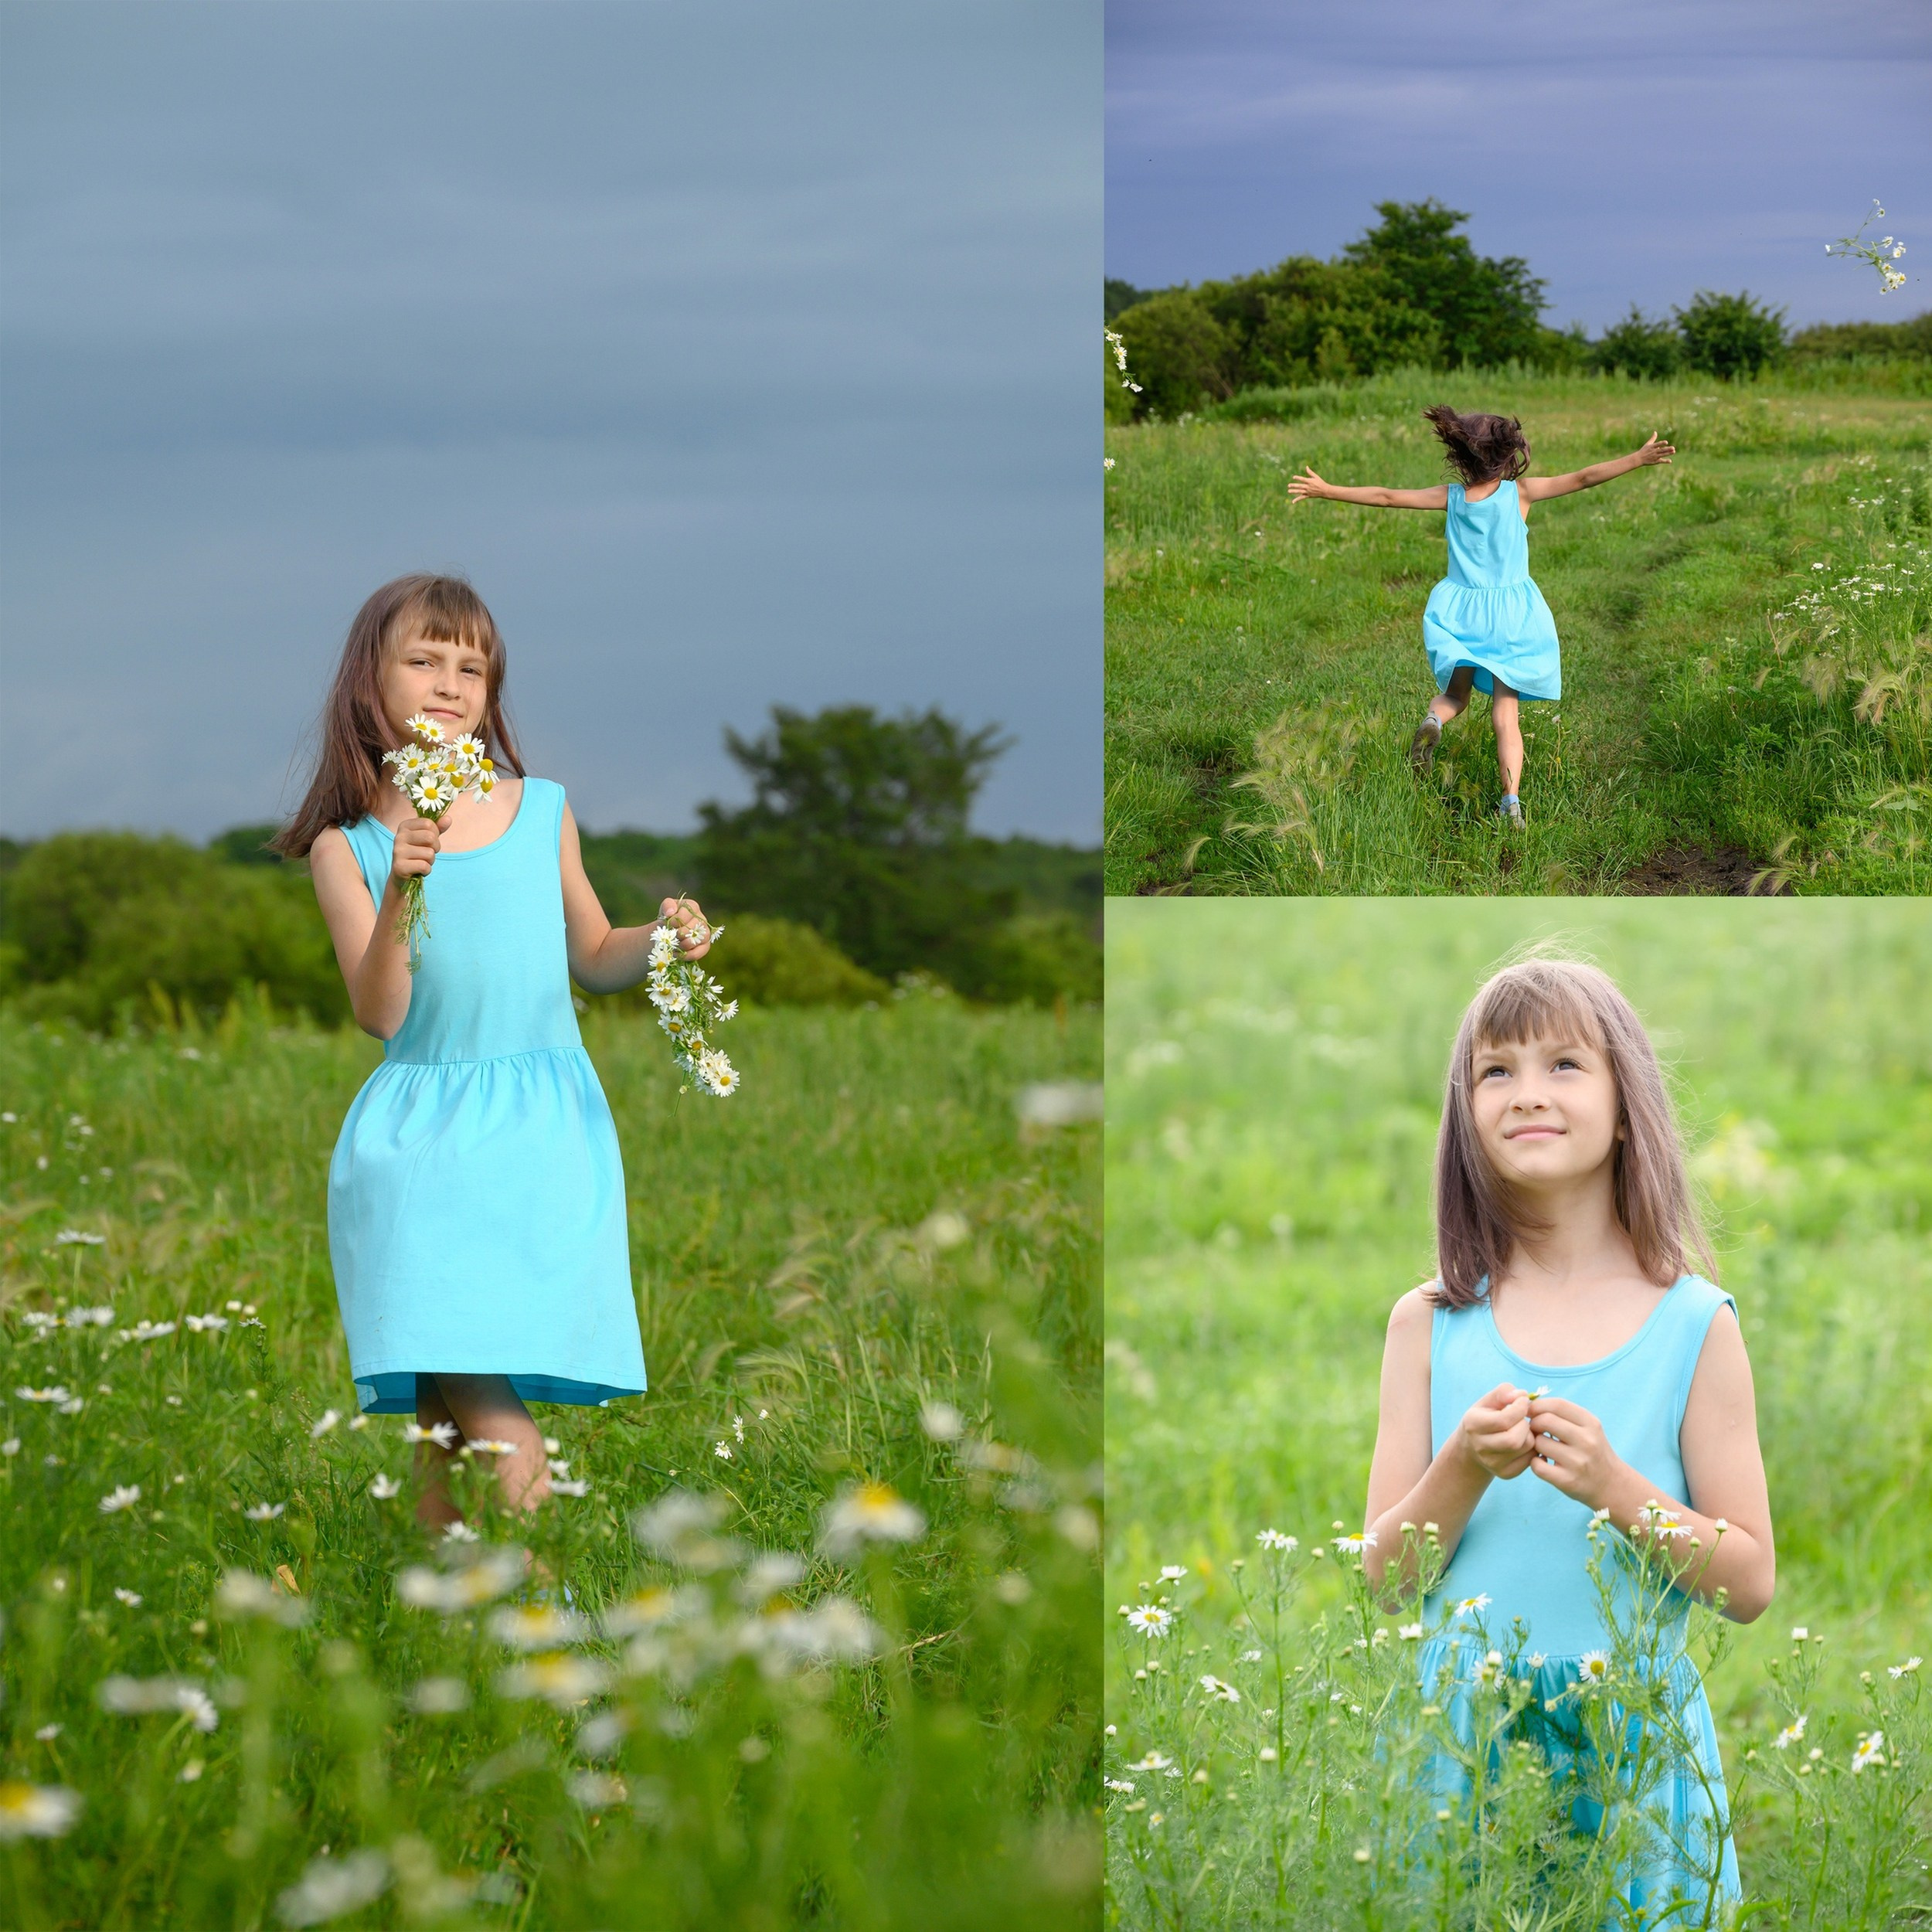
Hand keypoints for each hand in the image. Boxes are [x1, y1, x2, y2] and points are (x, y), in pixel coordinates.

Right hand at [391, 816, 440, 881]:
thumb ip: (438, 828)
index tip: (427, 841)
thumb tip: (448, 818)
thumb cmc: (417, 854)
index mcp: (405, 826)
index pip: (429, 824)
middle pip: (430, 837)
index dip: (435, 834)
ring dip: (430, 861)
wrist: (402, 875)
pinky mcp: (399, 866)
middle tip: (426, 853)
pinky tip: (418, 870)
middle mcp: (399, 836)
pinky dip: (426, 870)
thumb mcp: (428, 839)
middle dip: (435, 848)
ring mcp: (398, 851)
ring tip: (421, 862)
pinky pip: (424, 866)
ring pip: (429, 853)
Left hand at [658, 896, 712, 961]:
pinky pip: (698, 953)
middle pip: (693, 927)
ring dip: (683, 944)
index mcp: (693, 907)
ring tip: (674, 945)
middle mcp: (702, 919)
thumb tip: (670, 912)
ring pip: (698, 939)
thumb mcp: (664, 910)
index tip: (669, 925)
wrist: (667, 935)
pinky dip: (686, 955)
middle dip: (679, 934)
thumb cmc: (667, 920)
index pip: (688, 912)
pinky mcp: (705, 947)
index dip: (677, 920)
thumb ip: (667, 906)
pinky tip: (676, 954)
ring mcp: (705, 933)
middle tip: (671, 937)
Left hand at [1286, 467, 1328, 503]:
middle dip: (1294, 485)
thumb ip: (1310, 472)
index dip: (1298, 478)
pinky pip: (1302, 498)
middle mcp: (1308, 487)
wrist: (1325, 491)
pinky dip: (1297, 500)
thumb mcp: (1316, 477)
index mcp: (1310, 481)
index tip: (1293, 477)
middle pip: (1300, 486)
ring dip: (1294, 491)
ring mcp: (1308, 492)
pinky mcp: (1308, 496)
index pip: (1303, 479)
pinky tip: (1293, 502)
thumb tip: (1306, 467)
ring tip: (1289, 491)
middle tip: (1289, 485)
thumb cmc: (1320, 482)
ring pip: (1300, 492)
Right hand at [1457, 1382, 1534, 1481]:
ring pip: (1525, 1448)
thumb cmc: (1484, 1418)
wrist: (1472, 1447)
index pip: (1503, 1420)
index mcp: (1473, 1424)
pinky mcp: (1505, 1473)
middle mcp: (1480, 1447)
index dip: (1519, 1408)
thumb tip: (1521, 1395)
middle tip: (1523, 1418)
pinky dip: (1533, 1448)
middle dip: (1525, 1425)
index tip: (1523, 1401)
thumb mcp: (1488, 1401)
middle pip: (1514, 1439)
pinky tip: (1525, 1441)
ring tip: (1523, 1429)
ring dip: (1530, 1435)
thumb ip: (1503, 1392)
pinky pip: (1530, 1459)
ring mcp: (1492, 1463)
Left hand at [1525, 1395, 1622, 1509]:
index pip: (1558, 1405)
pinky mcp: (1568, 1481)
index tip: (1530, 1411)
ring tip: (1543, 1448)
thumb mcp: (1587, 1428)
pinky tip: (1544, 1462)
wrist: (1610, 1484)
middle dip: (1534, 1423)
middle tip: (1535, 1430)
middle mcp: (1587, 1441)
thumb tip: (1529, 1404)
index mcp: (1591, 1424)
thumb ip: (1562, 1414)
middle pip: (1545, 1421)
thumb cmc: (1591, 1450)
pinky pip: (1537, 1465)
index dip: (1538, 1405)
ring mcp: (1578, 1462)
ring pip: (1539, 1442)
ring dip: (1535, 1444)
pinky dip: (1535, 1463)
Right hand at [1635, 432, 1674, 466]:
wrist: (1638, 459)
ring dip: (1668, 453)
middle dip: (1667, 449)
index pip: (1657, 444)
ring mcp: (1655, 457)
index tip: (1666, 442)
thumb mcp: (1648, 444)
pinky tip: (1670, 461)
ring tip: (1674, 451)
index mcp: (1652, 447)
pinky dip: (1665, 461)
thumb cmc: (1643, 450)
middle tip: (1673, 448)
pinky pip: (1661, 461)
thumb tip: (1655, 432)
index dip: (1662, 443)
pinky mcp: (1655, 461)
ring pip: (1662, 455)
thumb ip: (1653, 438)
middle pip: (1661, 450)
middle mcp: (1654, 452)